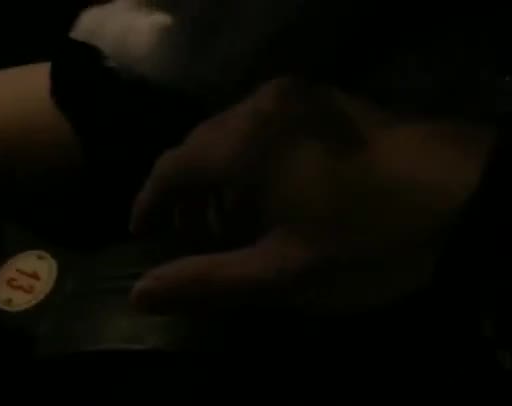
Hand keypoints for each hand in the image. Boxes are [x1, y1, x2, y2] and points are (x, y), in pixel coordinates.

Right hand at [130, 78, 496, 313]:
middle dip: (187, 195)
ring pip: (232, 134)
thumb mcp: (284, 273)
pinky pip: (266, 125)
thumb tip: (139, 294)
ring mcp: (299, 95)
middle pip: (199, 147)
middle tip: (190, 240)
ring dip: (220, 178)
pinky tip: (271, 195)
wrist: (473, 196)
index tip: (140, 235)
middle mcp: (262, 102)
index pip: (170, 167)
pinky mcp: (326, 98)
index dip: (149, 203)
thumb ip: (206, 281)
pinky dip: (252, 160)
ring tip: (231, 225)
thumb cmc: (368, 241)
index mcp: (243, 139)